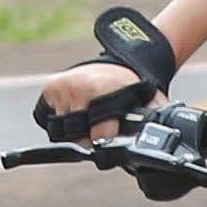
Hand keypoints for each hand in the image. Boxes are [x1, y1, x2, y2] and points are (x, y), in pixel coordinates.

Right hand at [33, 7, 180, 141]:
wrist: (122, 58)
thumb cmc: (134, 87)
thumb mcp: (150, 103)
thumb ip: (151, 123)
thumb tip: (155, 148)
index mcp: (101, 89)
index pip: (97, 136)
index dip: (105, 145)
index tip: (108, 144)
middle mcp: (79, 86)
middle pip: (78, 137)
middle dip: (90, 138)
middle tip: (101, 130)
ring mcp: (63, 86)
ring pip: (63, 130)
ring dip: (76, 129)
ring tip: (91, 118)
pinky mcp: (51, 87)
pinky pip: (51, 118)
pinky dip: (63, 119)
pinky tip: (78, 110)